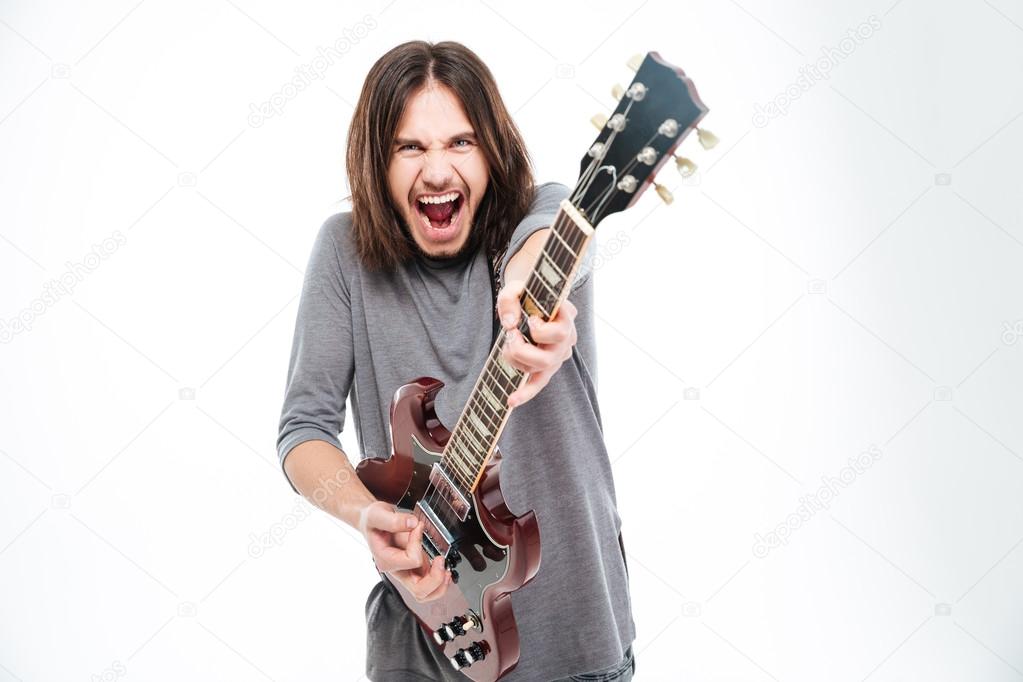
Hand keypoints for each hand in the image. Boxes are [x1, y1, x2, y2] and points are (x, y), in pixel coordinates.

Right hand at [357, 500, 450, 602]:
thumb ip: (393, 520)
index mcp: (385, 559)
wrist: (372, 523)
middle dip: (435, 578)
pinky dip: (440, 581)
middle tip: (441, 560)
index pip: (410, 560)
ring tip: (446, 570)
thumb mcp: (377, 514)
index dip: (417, 543)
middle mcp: (396, 570)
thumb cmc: (373, 521)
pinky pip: (429, 586)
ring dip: (439, 584)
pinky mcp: (414, 569)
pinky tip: (444, 568)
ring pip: (425, 593)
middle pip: (419, 590)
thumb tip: (412, 524)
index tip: (418, 527)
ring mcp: (406, 572)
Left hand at [495, 278, 577, 407]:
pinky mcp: (547, 365)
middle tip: (511, 335)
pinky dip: (525, 393)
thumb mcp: (515, 287)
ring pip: (540, 369)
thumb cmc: (526, 293)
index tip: (529, 320)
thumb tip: (510, 324)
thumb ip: (510, 299)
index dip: (542, 331)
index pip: (561, 330)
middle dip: (523, 350)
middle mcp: (567, 337)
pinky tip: (511, 401)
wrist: (530, 299)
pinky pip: (538, 383)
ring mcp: (559, 354)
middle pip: (549, 357)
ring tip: (507, 343)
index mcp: (566, 316)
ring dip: (516, 359)